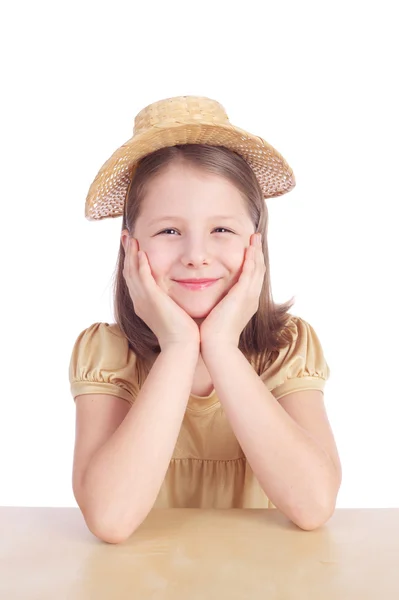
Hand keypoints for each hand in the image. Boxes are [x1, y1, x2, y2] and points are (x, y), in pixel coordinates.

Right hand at [123, 237, 199, 351]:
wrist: (182, 346)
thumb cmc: (183, 332)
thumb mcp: (173, 311)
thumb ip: (171, 299)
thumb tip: (179, 291)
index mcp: (143, 303)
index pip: (134, 277)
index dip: (131, 261)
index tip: (133, 246)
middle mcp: (139, 301)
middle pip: (128, 272)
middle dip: (126, 253)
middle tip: (126, 235)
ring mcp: (144, 300)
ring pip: (132, 272)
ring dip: (131, 254)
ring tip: (130, 238)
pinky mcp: (152, 300)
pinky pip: (142, 279)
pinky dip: (140, 265)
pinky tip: (141, 252)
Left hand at [199, 233, 265, 349]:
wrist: (216, 346)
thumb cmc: (212, 334)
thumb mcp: (217, 314)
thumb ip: (216, 304)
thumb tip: (209, 298)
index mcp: (246, 302)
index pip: (252, 278)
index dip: (252, 263)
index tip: (249, 249)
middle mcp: (251, 298)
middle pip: (259, 270)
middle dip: (258, 253)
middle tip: (255, 238)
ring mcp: (249, 296)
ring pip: (257, 269)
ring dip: (256, 252)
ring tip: (254, 238)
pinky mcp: (242, 295)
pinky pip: (250, 272)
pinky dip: (251, 259)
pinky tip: (249, 248)